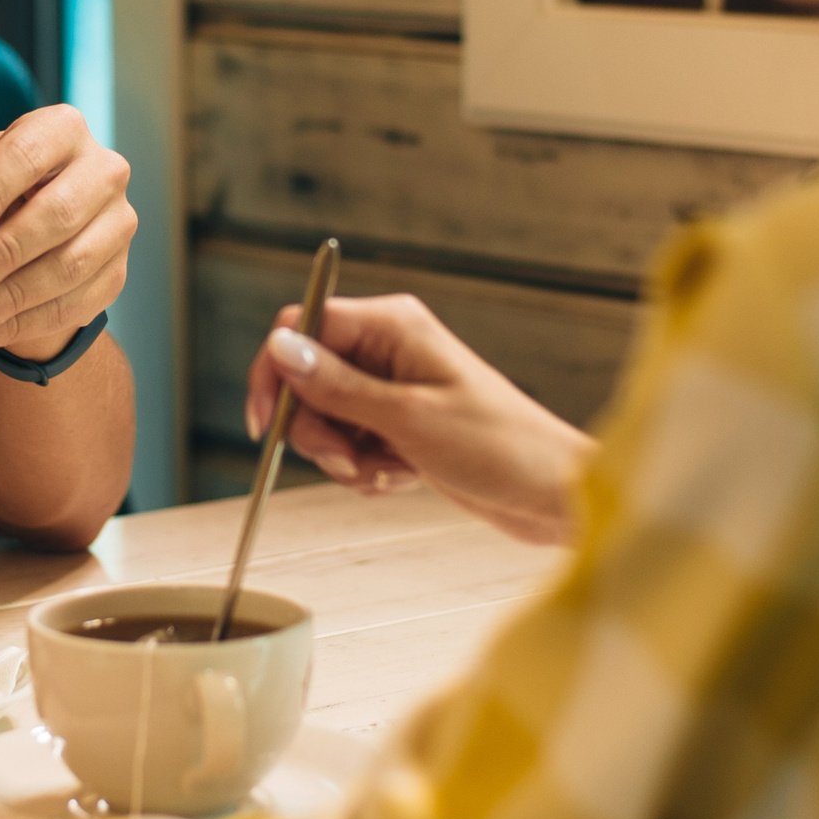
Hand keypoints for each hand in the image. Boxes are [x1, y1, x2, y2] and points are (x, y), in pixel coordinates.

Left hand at [0, 106, 134, 360]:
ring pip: (71, 266)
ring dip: (10, 298)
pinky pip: (75, 305)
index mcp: (59, 130)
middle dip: (1, 253)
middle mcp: (102, 170)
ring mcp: (117, 223)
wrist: (19, 241)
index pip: (28, 155)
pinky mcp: (116, 272)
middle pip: (59, 213)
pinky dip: (23, 324)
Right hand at [246, 295, 596, 544]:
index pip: (302, 324)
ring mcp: (394, 387)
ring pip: (326, 416)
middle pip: (307, 377)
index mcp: (393, 325)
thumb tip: (280, 347)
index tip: (267, 423)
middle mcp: (389, 348)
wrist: (551, 494)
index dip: (276, 372)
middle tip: (351, 459)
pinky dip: (367, 468)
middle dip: (318, 428)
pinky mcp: (400, 423)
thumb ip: (336, 385)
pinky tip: (404, 476)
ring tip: (389, 470)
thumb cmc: (501, 448)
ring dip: (345, 455)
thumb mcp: (407, 419)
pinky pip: (352, 443)